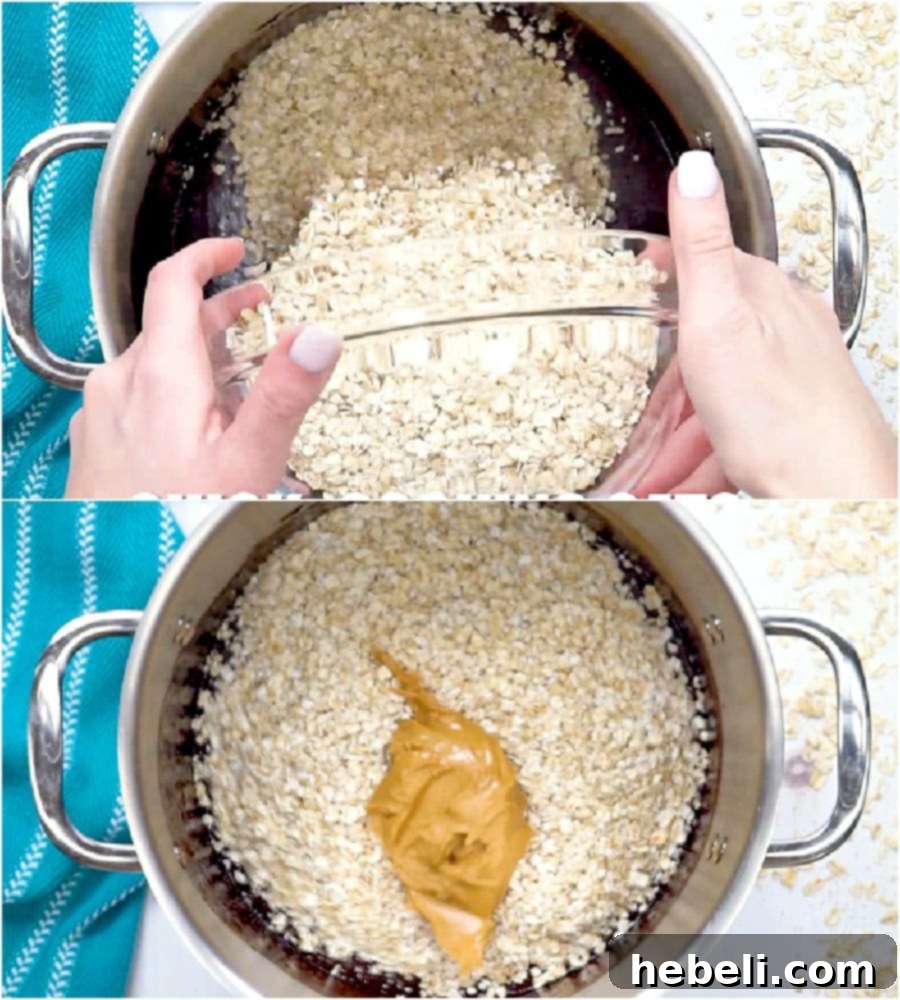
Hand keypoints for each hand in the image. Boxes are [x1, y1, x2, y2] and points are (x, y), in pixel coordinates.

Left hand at [65, 238, 341, 498]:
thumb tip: (320, 337)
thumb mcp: (250, 460)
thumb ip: (285, 393)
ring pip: (154, 364)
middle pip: (169, 324)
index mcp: (161, 373)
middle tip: (259, 312)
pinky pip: (137, 398)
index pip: (173, 281)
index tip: (233, 249)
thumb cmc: (182, 524)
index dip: (206, 255)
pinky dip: (172, 394)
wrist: (120, 574)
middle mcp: (121, 382)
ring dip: (199, 359)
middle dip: (219, 313)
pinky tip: (198, 430)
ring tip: (239, 380)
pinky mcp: (97, 441)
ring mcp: (103, 413)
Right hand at [635, 151, 895, 498]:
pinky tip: (696, 483)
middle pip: (705, 345)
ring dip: (682, 439)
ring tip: (659, 476)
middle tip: (640, 421)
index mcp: (763, 294)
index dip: (664, 272)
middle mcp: (783, 329)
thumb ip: (703, 247)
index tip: (638, 275)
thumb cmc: (783, 415)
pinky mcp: (790, 422)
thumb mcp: (722, 321)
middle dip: (666, 390)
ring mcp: (788, 377)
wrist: (834, 492)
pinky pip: (734, 436)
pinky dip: (706, 462)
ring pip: (718, 399)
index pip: (705, 263)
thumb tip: (695, 167)